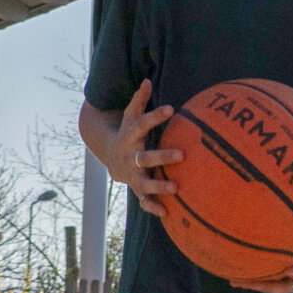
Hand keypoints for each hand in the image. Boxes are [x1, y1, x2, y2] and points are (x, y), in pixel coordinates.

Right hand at [99, 79, 182, 216]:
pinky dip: (153, 208)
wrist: (110, 156)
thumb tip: (147, 80)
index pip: (142, 124)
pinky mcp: (136, 188)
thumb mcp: (130, 116)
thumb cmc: (128, 132)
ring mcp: (133, 175)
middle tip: (182, 154)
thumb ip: (139, 100)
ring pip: (144, 182)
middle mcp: (131, 157)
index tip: (171, 109)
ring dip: (159, 186)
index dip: (155, 116)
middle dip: (162, 156)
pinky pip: (143, 201)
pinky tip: (167, 213)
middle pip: (145, 157)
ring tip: (176, 187)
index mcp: (130, 136)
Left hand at [232, 215, 292, 292]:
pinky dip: (254, 275)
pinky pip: (269, 275)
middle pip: (285, 286)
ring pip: (273, 284)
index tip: (289, 269)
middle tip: (250, 282)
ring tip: (234, 280)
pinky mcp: (284, 268)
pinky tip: (236, 271)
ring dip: (255, 283)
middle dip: (267, 286)